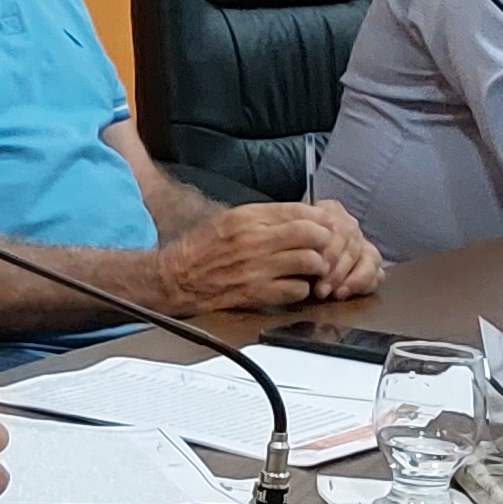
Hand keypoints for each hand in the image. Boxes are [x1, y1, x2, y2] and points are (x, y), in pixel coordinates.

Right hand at [152, 200, 381, 316]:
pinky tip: (295, 286)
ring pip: (309, 262)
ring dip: (317, 266)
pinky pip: (297, 290)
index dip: (318, 218)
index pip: (298, 211)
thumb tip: (299, 215)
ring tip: (312, 268)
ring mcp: (257, 268)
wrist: (178, 278)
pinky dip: (302, 289)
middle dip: (324, 241)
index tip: (324, 223)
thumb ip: (264, 216)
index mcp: (248, 217)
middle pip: (310, 234)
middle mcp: (255, 240)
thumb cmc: (203, 249)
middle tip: (324, 247)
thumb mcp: (230, 219)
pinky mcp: (257, 293)